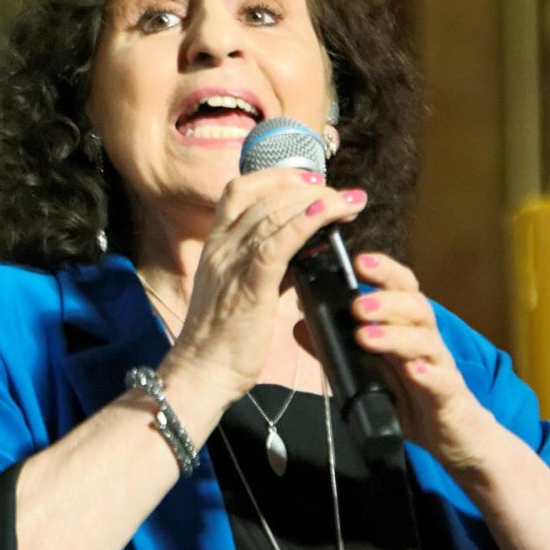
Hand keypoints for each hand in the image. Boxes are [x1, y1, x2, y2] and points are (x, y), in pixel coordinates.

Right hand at [166, 169, 366, 401]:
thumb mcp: (243, 289)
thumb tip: (303, 250)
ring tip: (348, 201)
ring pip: (274, 214)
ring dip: (316, 201)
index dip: (277, 176)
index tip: (311, 179)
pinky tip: (327, 214)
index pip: (240, 190)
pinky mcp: (248, 285)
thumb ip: (268, 265)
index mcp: (216, 245)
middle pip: (264, 196)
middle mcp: (221, 247)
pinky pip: (277, 244)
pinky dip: (305, 224)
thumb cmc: (224, 338)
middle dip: (307, 187)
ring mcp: (232, 264)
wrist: (201, 373)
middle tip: (340, 192)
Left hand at [349, 253, 496, 472]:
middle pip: (415, 306)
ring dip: (396, 334)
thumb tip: (301, 325)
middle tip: (357, 305)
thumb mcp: (369, 372)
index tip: (359, 261)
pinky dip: (427, 373)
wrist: (453, 437)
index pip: (401, 288)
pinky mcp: (449, 396)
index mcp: (407, 328)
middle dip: (386, 300)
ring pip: (425, 340)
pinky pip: (441, 380)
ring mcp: (439, 366)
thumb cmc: (412, 397)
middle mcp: (426, 340)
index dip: (384, 271)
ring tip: (366, 335)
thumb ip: (338, 350)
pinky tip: (412, 370)